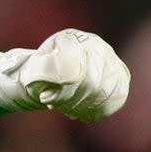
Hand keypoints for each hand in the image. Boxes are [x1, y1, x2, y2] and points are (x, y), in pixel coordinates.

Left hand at [0, 29, 129, 122]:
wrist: (51, 73)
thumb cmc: (36, 72)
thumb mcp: (31, 72)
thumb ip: (36, 75)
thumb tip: (38, 89)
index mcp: (70, 38)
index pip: (71, 71)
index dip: (60, 92)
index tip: (45, 101)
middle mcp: (94, 44)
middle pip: (89, 82)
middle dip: (71, 100)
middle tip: (57, 107)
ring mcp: (110, 57)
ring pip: (103, 90)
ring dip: (83, 106)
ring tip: (68, 110)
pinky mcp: (120, 73)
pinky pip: (117, 95)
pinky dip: (100, 109)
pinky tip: (84, 114)